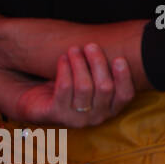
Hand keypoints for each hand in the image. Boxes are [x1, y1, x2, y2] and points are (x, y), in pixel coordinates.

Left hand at [15, 45, 134, 128]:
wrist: (39, 103)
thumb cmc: (72, 87)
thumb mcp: (93, 82)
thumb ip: (106, 71)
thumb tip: (120, 45)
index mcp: (111, 109)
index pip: (125, 95)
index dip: (124, 77)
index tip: (119, 58)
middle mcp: (97, 117)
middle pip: (105, 88)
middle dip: (98, 63)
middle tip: (91, 46)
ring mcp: (76, 118)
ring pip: (84, 86)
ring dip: (79, 63)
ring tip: (74, 49)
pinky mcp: (56, 114)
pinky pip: (64, 88)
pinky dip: (65, 69)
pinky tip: (63, 58)